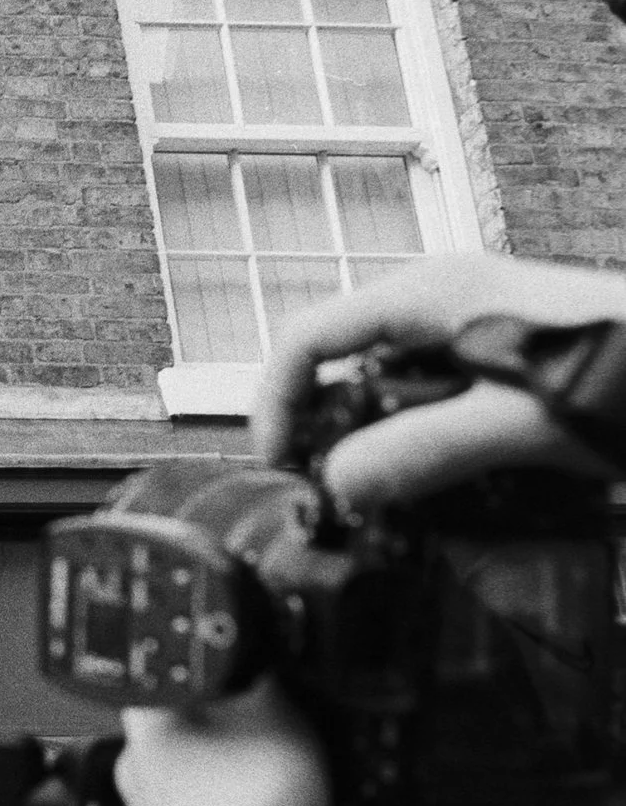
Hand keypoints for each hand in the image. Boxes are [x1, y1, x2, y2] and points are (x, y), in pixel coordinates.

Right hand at [252, 254, 625, 512]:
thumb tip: (337, 484)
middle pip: (348, 368)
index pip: (309, 338)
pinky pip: (449, 412)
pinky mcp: (515, 368)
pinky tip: (471, 496)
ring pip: (398, 396)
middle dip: (335, 437)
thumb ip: (427, 451)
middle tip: (343, 504)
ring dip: (393, 455)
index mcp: (433, 294)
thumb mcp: (528, 421)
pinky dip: (442, 457)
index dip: (277, 402)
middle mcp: (447, 304)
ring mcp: (483, 334)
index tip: (283, 469)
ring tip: (408, 511)